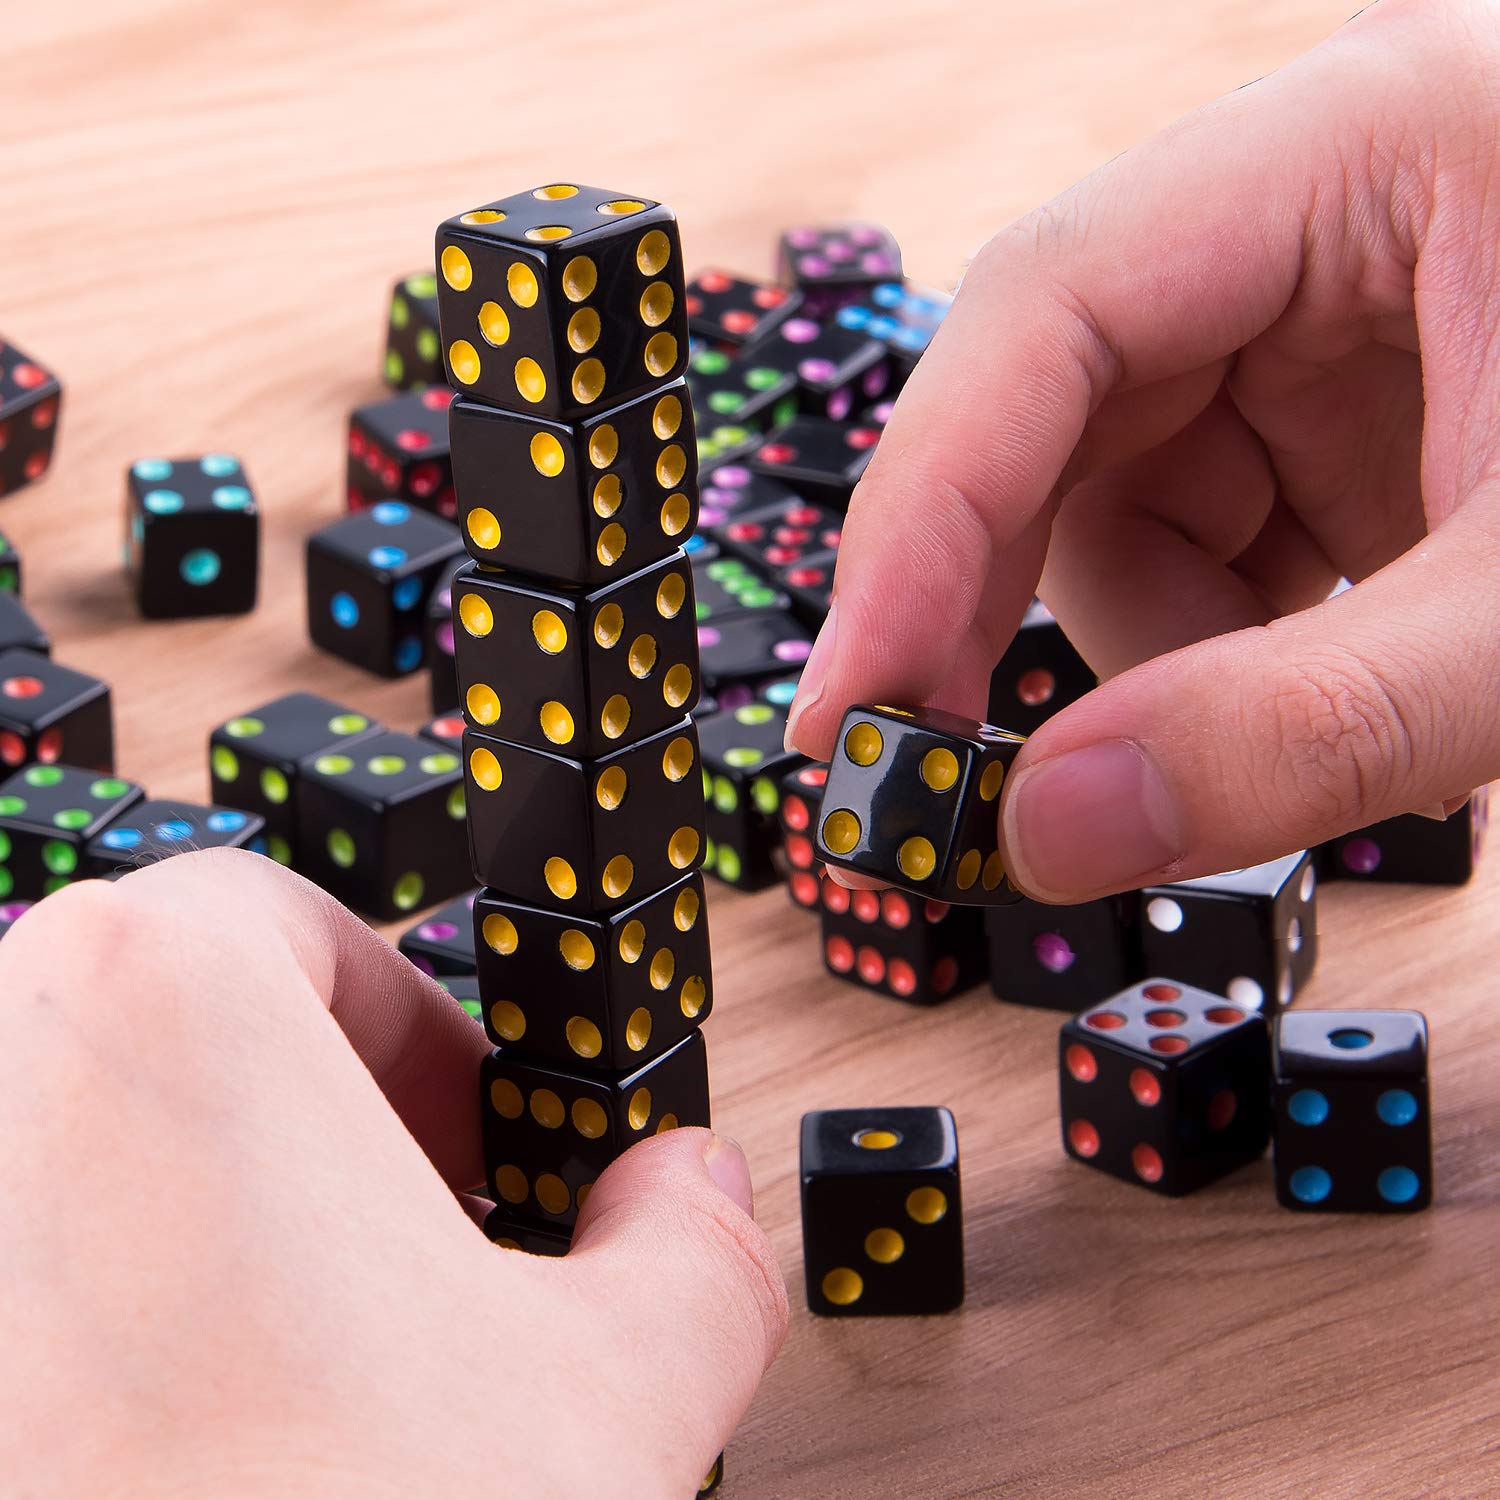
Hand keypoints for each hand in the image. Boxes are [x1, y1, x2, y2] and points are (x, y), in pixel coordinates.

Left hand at [0, 853, 785, 1498]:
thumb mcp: (611, 1387)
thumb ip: (692, 1250)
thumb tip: (695, 1196)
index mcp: (161, 996)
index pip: (289, 923)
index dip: (409, 1029)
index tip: (470, 1145)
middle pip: (172, 1029)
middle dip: (308, 1131)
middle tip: (406, 1264)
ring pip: (76, 1153)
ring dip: (207, 1231)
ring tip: (313, 1378)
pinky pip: (19, 1279)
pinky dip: (94, 1328)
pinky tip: (197, 1451)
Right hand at [788, 0, 1499, 901]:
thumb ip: (1299, 730)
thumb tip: (1036, 837)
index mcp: (1358, 147)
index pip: (1049, 310)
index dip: (918, 519)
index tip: (848, 717)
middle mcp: (1306, 218)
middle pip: (1053, 413)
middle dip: (1000, 607)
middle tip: (949, 787)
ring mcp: (1317, 323)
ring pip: (1117, 502)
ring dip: (1158, 652)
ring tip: (1289, 720)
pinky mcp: (1339, 421)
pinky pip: (1201, 544)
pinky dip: (1222, 648)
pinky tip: (1326, 675)